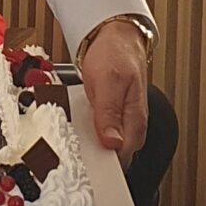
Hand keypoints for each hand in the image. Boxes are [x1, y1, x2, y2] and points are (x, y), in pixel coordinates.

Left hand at [78, 19, 148, 163]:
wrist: (116, 36)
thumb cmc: (115, 54)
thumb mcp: (108, 81)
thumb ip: (109, 113)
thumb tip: (113, 143)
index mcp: (135, 120)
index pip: (121, 158)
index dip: (103, 167)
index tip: (85, 169)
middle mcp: (131, 125)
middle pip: (113, 156)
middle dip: (94, 161)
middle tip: (72, 159)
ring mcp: (121, 121)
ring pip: (105, 146)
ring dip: (89, 148)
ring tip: (70, 146)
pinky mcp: (111, 116)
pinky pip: (99, 133)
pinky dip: (86, 134)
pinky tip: (74, 130)